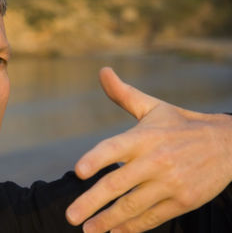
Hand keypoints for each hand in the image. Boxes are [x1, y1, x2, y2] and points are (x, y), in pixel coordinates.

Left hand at [66, 67, 231, 232]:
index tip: (79, 172)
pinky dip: (133, 227)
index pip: (115, 147)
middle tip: (70, 216)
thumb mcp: (153, 107)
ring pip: (133, 206)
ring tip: (88, 230)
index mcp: (145, 137)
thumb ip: (124, 94)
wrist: (227, 144)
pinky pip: (153, 217)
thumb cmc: (181, 124)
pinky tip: (115, 232)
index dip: (96, 158)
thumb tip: (103, 71)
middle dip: (91, 202)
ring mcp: (171, 183)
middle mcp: (156, 160)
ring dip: (108, 220)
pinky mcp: (183, 201)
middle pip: (118, 184)